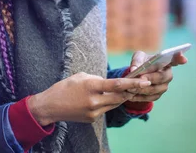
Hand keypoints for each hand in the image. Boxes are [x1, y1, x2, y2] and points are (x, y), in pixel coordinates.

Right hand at [28, 72, 150, 125]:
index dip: (133, 83)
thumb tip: (110, 83)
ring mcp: (93, 111)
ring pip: (114, 104)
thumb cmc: (64, 87)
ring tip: (128, 90)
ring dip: (121, 97)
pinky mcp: (92, 119)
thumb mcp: (81, 76)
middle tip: (141, 85)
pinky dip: (109, 103)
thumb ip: (98, 79)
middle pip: (120, 96)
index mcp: (91, 86)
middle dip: (131, 91)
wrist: (50, 106)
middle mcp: (94, 100)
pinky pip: (105, 109)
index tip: (145, 81)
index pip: (117, 84)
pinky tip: (108, 98)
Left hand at [125, 51, 187, 101]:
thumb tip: (134, 69)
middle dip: (152, 78)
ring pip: (155, 89)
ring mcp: (163, 87)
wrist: (138, 75)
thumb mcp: (138, 57)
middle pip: (163, 77)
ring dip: (143, 89)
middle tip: (141, 78)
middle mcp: (168, 75)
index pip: (175, 59)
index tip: (183, 59)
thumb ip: (136, 61)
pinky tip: (130, 95)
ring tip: (131, 87)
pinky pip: (149, 98)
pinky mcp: (157, 95)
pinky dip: (139, 96)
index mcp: (166, 62)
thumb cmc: (141, 62)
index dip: (180, 59)